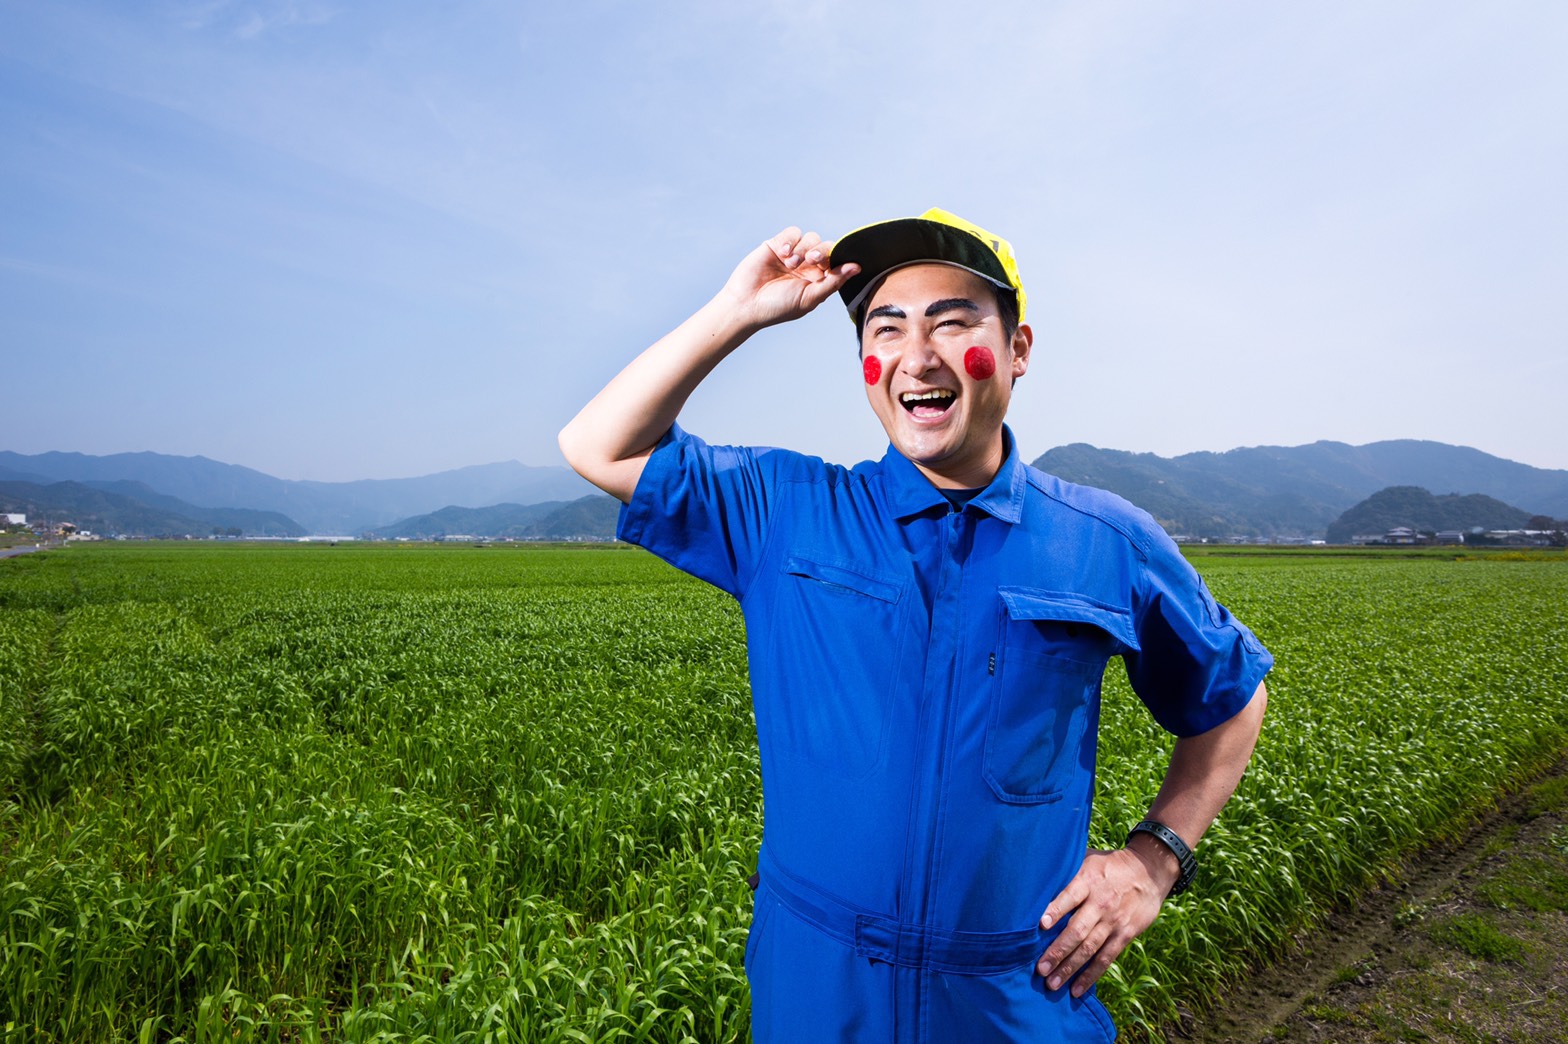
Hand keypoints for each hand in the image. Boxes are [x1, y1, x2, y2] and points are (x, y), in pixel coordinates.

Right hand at [717, 227, 859, 330]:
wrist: (747, 304)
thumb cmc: (778, 307)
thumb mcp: (810, 297)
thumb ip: (833, 281)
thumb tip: (857, 267)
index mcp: (818, 280)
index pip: (836, 262)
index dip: (836, 259)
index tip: (828, 266)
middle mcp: (807, 266)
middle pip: (826, 246)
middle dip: (821, 251)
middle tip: (811, 261)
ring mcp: (792, 254)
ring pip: (811, 237)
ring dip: (804, 248)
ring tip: (791, 263)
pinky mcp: (777, 245)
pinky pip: (793, 232)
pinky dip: (791, 240)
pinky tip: (783, 253)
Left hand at [1035, 845, 1172, 996]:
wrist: (1148, 871)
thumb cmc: (1109, 865)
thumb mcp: (1088, 858)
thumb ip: (1067, 870)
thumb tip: (1036, 878)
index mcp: (1088, 881)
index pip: (1069, 896)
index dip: (1055, 910)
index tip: (1041, 925)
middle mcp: (1100, 903)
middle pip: (1077, 930)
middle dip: (1058, 951)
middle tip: (1040, 969)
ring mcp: (1113, 921)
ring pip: (1089, 948)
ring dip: (1070, 968)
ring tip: (1052, 983)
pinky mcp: (1125, 935)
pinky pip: (1106, 958)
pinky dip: (1090, 975)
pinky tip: (1076, 989)